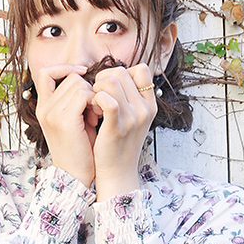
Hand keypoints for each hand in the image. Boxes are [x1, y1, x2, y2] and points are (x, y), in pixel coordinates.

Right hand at [33, 65, 95, 187]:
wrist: (75, 177)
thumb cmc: (80, 151)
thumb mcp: (74, 121)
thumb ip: (75, 101)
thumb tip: (88, 79)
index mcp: (43, 107)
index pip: (47, 72)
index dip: (65, 68)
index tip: (83, 74)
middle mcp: (44, 108)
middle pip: (70, 77)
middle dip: (88, 89)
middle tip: (94, 111)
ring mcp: (52, 113)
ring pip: (79, 83)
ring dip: (93, 97)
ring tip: (95, 117)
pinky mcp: (64, 120)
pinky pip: (84, 94)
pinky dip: (95, 102)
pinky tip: (96, 119)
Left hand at [91, 63, 157, 203]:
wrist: (118, 173)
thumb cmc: (119, 145)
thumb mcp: (133, 119)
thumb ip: (130, 98)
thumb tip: (115, 76)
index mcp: (150, 105)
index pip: (141, 69)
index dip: (122, 73)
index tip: (111, 88)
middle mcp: (145, 109)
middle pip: (122, 72)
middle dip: (103, 79)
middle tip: (97, 96)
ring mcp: (133, 118)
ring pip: (112, 80)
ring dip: (97, 88)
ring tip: (95, 104)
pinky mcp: (117, 127)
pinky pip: (107, 99)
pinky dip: (96, 99)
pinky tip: (94, 110)